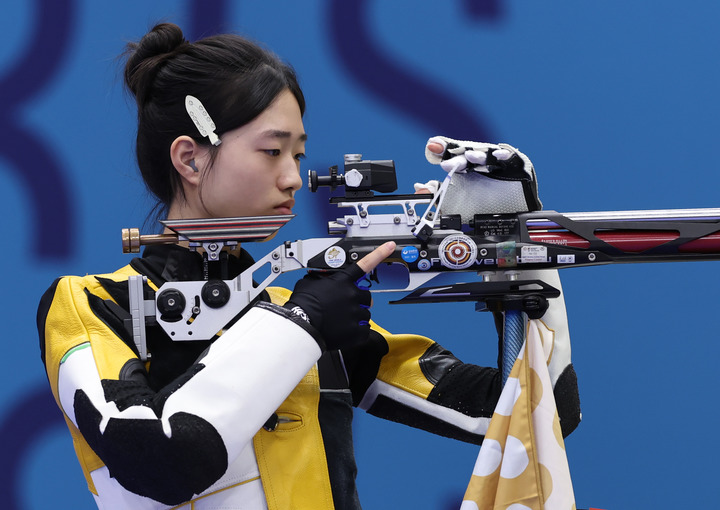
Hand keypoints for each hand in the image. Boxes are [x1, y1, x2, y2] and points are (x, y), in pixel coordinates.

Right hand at [286, 242, 394, 349]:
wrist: (301, 326)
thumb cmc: (302, 305)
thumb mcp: (309, 282)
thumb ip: (321, 279)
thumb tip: (321, 280)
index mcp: (343, 281)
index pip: (365, 264)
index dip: (380, 253)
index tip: (390, 246)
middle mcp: (352, 294)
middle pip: (366, 295)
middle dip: (359, 300)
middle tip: (346, 306)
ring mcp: (356, 312)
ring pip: (366, 313)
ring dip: (356, 316)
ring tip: (340, 320)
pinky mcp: (356, 330)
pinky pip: (364, 329)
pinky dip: (357, 332)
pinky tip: (345, 330)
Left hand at [424, 135, 542, 215]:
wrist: (513, 215)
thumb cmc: (486, 203)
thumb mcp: (458, 201)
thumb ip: (439, 194)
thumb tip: (420, 188)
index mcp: (466, 166)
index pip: (452, 154)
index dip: (441, 149)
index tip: (431, 147)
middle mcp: (480, 161)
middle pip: (467, 153)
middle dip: (457, 153)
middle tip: (446, 162)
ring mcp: (497, 162)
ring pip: (487, 154)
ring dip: (478, 154)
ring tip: (469, 157)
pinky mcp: (516, 165)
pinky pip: (511, 158)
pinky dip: (505, 155)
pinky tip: (498, 155)